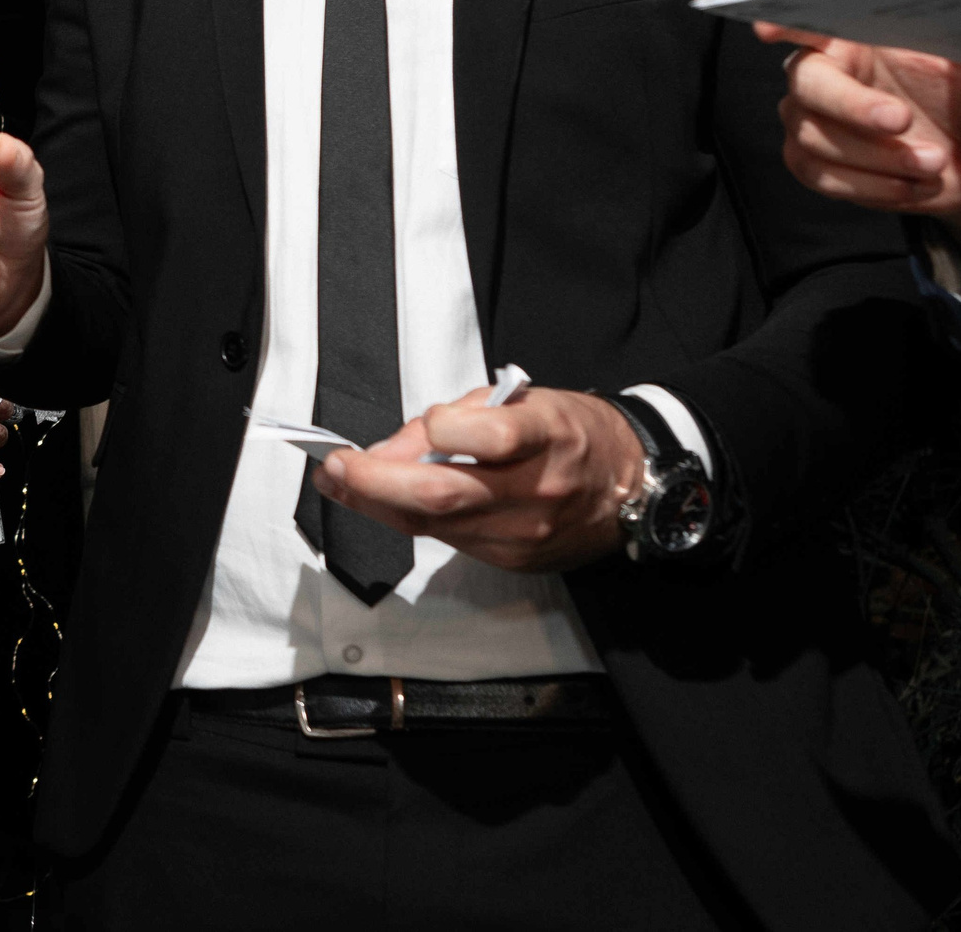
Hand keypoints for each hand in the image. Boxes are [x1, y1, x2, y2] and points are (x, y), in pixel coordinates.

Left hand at [312, 386, 644, 572]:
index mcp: (549, 435)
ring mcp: (524, 532)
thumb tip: (388, 450)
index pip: (491, 435)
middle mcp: (538, 488)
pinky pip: (448, 539)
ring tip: (342, 480)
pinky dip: (411, 517)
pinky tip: (388, 499)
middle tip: (333, 467)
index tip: (420, 422)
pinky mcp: (513, 559)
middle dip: (373, 483)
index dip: (442, 428)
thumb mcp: (521, 402)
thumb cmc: (569, 434)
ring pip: (432, 524)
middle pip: (442, 495)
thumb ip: (455, 419)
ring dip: (376, 503)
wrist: (627, 486)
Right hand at [756, 23, 960, 314]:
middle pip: (808, 84)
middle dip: (853, 106)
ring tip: (935, 162)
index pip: (810, 22)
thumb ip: (959, 37)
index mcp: (856, 35)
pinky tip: (913, 184)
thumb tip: (950, 9)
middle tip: (902, 120)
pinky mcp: (815, 162)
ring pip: (814, 136)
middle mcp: (823, 72)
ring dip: (879, 157)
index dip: (784, 25)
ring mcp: (812, 118)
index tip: (768, 29)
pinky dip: (870, 185)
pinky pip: (821, 175)